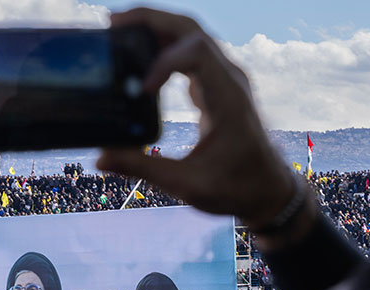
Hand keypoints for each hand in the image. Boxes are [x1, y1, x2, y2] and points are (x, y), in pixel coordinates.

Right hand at [96, 7, 297, 228]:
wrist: (267, 190)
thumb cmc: (235, 188)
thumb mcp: (188, 186)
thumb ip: (144, 169)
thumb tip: (101, 159)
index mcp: (228, 99)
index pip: (196, 53)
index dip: (163, 62)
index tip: (142, 89)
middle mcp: (229, 78)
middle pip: (190, 29)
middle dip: (151, 19)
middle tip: (111, 23)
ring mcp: (224, 77)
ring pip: (190, 34)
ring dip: (155, 26)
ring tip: (117, 30)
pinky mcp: (216, 83)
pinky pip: (190, 50)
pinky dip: (162, 45)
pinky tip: (138, 53)